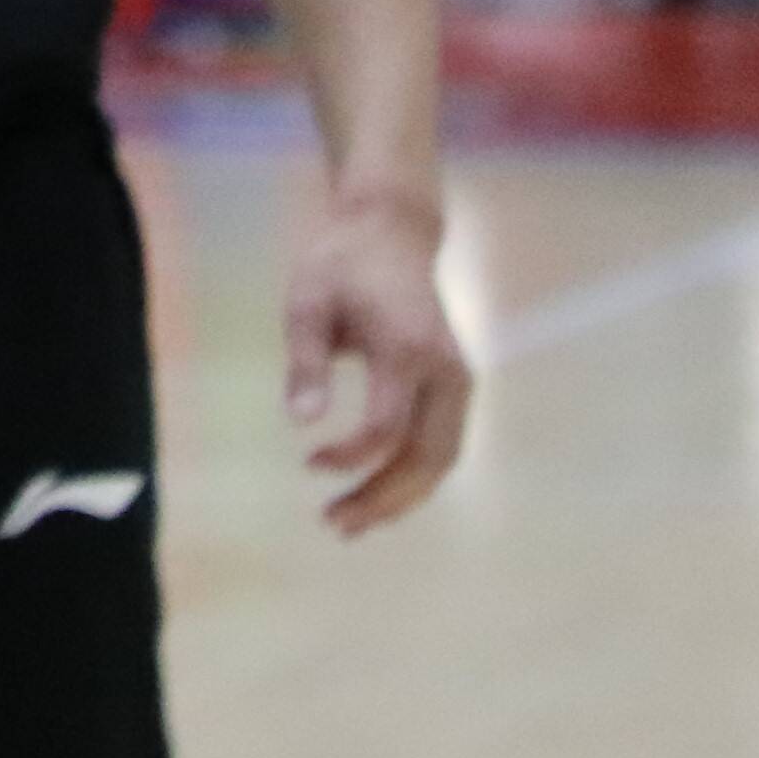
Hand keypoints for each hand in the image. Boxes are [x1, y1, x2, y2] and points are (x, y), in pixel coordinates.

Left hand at [284, 186, 471, 534]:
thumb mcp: (307, 301)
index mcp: (407, 347)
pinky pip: (441, 444)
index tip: (310, 463)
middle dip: (384, 497)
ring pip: (441, 457)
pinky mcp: (455, 387)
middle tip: (334, 523)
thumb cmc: (341, 264)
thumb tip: (301, 420)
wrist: (390, 233)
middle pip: (428, 454)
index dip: (352, 456)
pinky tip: (375, 494)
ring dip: (400, 496)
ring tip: (349, 521)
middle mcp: (445, 370)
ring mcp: (457, 380)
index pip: (389, 425)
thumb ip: (306, 361)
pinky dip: (412, 476)